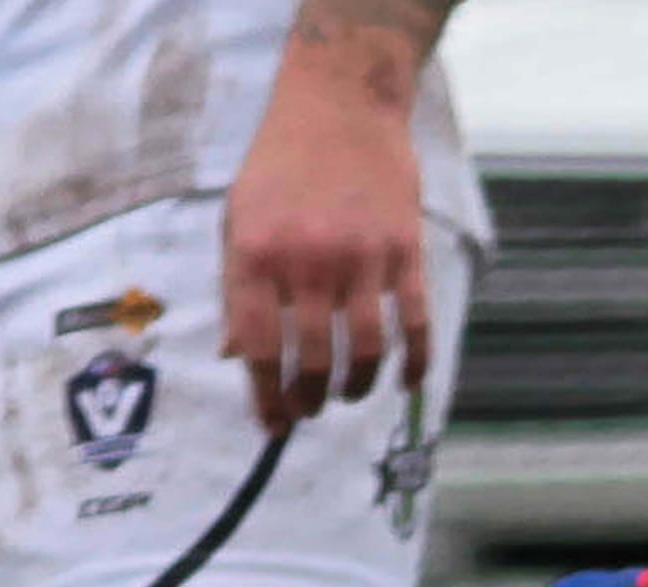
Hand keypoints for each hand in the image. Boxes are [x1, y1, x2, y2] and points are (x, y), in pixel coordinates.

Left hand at [222, 70, 429, 435]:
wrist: (340, 101)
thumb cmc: (281, 165)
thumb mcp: (239, 219)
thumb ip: (236, 288)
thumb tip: (233, 357)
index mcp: (257, 254)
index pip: (257, 348)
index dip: (265, 396)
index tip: (274, 424)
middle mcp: (308, 259)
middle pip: (312, 359)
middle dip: (310, 398)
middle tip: (310, 408)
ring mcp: (361, 256)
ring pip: (365, 351)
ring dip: (356, 387)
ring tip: (348, 393)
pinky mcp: (404, 250)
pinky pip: (414, 324)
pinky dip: (414, 364)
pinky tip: (405, 382)